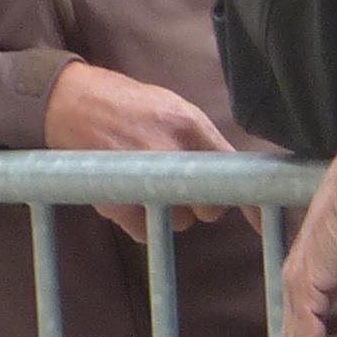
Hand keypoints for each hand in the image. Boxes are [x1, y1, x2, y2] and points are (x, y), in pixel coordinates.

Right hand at [42, 61, 238, 239]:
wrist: (72, 103)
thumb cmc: (127, 106)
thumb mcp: (172, 108)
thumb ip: (201, 140)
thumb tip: (231, 176)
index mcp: (190, 125)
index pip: (233, 173)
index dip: (250, 203)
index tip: (264, 226)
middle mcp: (172, 152)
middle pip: (210, 209)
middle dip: (198, 204)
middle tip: (175, 185)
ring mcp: (145, 179)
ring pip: (178, 223)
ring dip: (165, 212)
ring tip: (143, 181)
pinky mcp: (121, 202)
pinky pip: (145, 232)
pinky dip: (137, 221)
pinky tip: (126, 194)